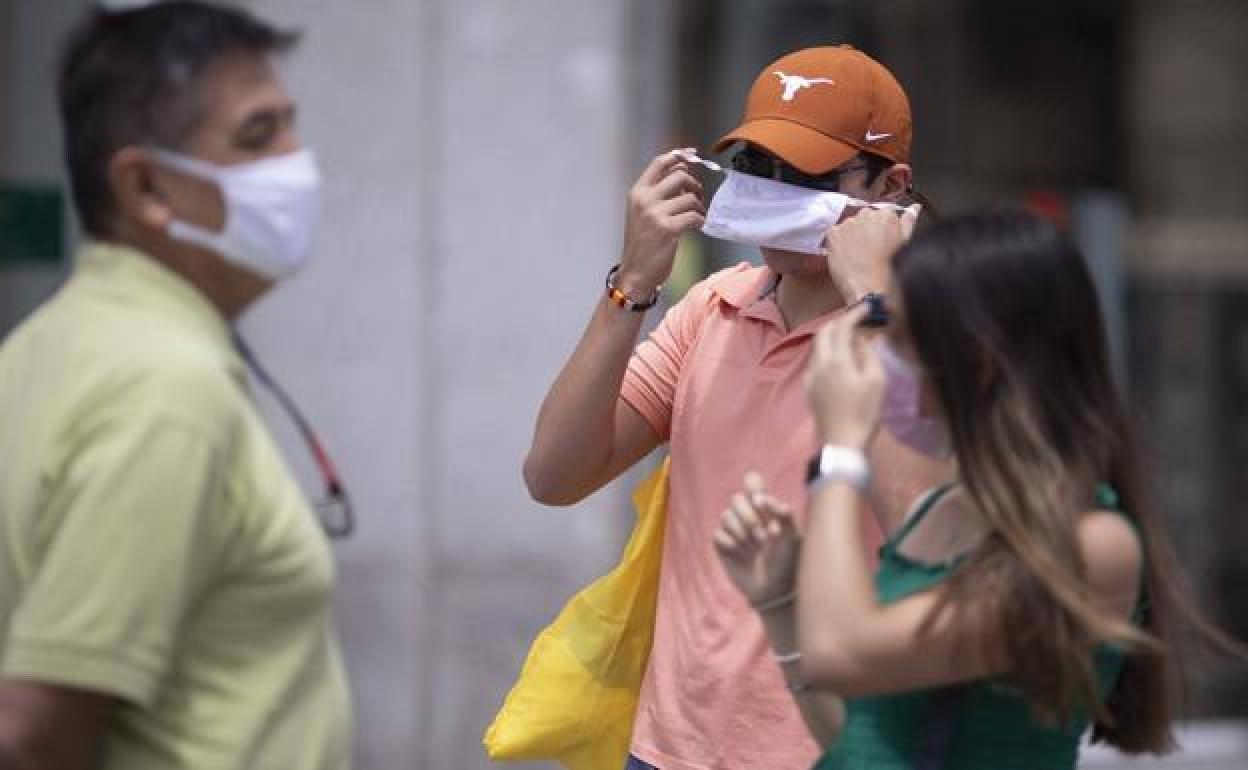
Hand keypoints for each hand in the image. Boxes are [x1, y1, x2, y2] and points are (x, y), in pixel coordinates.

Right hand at [617, 150, 705, 294]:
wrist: (635, 273)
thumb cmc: (641, 245)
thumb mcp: (642, 213)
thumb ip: (658, 194)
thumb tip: (684, 176)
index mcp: (637, 192)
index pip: (659, 163)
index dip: (679, 155)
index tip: (693, 154)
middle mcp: (644, 199)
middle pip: (679, 175)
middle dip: (694, 184)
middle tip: (697, 197)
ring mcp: (655, 214)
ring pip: (690, 198)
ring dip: (699, 207)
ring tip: (696, 216)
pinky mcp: (668, 229)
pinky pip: (694, 217)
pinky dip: (700, 221)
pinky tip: (696, 227)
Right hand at [713, 472, 800, 609]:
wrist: (774, 588)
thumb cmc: (787, 560)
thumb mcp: (793, 536)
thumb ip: (784, 513)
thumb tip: (763, 498)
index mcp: (765, 508)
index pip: (752, 483)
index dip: (753, 487)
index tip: (760, 499)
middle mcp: (747, 515)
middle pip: (736, 498)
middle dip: (749, 517)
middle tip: (763, 536)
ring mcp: (733, 529)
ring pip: (726, 516)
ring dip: (741, 532)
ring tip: (755, 548)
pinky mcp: (722, 544)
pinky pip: (718, 534)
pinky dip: (730, 544)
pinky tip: (741, 555)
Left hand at [805, 304, 885, 449]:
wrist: (842, 444)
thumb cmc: (865, 413)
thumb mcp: (876, 381)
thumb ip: (869, 354)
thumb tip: (862, 339)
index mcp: (836, 360)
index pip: (842, 327)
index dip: (854, 314)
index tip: (867, 307)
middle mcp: (818, 364)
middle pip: (824, 332)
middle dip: (839, 322)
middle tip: (857, 321)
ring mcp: (810, 377)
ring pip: (818, 347)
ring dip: (832, 337)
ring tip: (851, 339)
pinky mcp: (809, 389)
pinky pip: (816, 361)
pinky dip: (827, 352)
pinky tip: (840, 360)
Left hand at [823, 205, 918, 301]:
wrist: (870, 289)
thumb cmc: (890, 268)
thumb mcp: (905, 242)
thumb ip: (908, 221)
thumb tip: (914, 208)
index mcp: (886, 214)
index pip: (882, 214)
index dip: (881, 229)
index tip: (880, 241)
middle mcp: (866, 214)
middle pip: (865, 218)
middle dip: (866, 230)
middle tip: (870, 250)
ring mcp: (848, 223)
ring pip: (850, 226)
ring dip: (852, 236)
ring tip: (858, 255)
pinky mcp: (833, 234)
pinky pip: (835, 234)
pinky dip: (839, 242)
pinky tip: (847, 256)